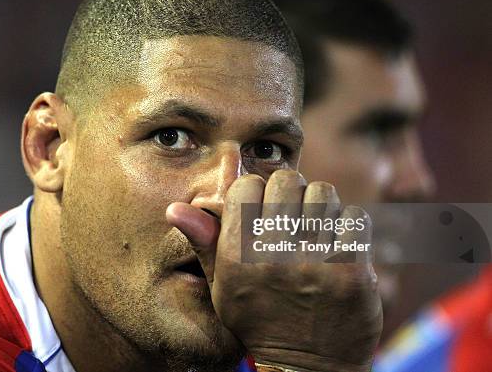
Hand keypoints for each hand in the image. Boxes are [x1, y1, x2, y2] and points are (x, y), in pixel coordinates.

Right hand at [166, 170, 381, 371]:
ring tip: (317, 229)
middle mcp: (273, 255)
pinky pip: (357, 218)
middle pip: (287, 180)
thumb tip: (175, 209)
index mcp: (238, 255)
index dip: (257, 191)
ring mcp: (315, 263)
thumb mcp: (222, 286)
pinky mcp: (351, 272)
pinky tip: (340, 244)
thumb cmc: (259, 319)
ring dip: (322, 206)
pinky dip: (351, 226)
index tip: (263, 210)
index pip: (247, 185)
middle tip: (294, 216)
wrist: (306, 367)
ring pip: (324, 193)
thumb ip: (204, 243)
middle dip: (291, 192)